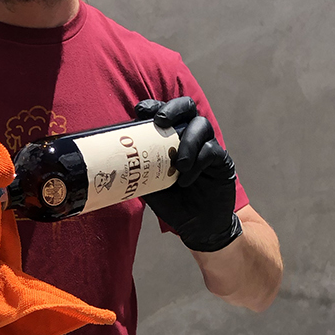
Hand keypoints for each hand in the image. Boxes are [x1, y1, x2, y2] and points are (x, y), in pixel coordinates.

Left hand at [133, 97, 241, 252]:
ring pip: (202, 126)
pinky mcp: (222, 162)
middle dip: (173, 109)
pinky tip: (186, 180)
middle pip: (187, 107)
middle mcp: (192, 137)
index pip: (166, 112)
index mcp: (173, 138)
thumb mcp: (150, 186)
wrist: (197, 227)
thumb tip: (113, 161)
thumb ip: (138, 170)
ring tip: (178, 165)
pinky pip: (212, 152)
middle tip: (161, 121)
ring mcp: (209, 147)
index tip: (140, 111)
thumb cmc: (173, 203)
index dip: (154, 106)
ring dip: (187, 142)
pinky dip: (198, 163)